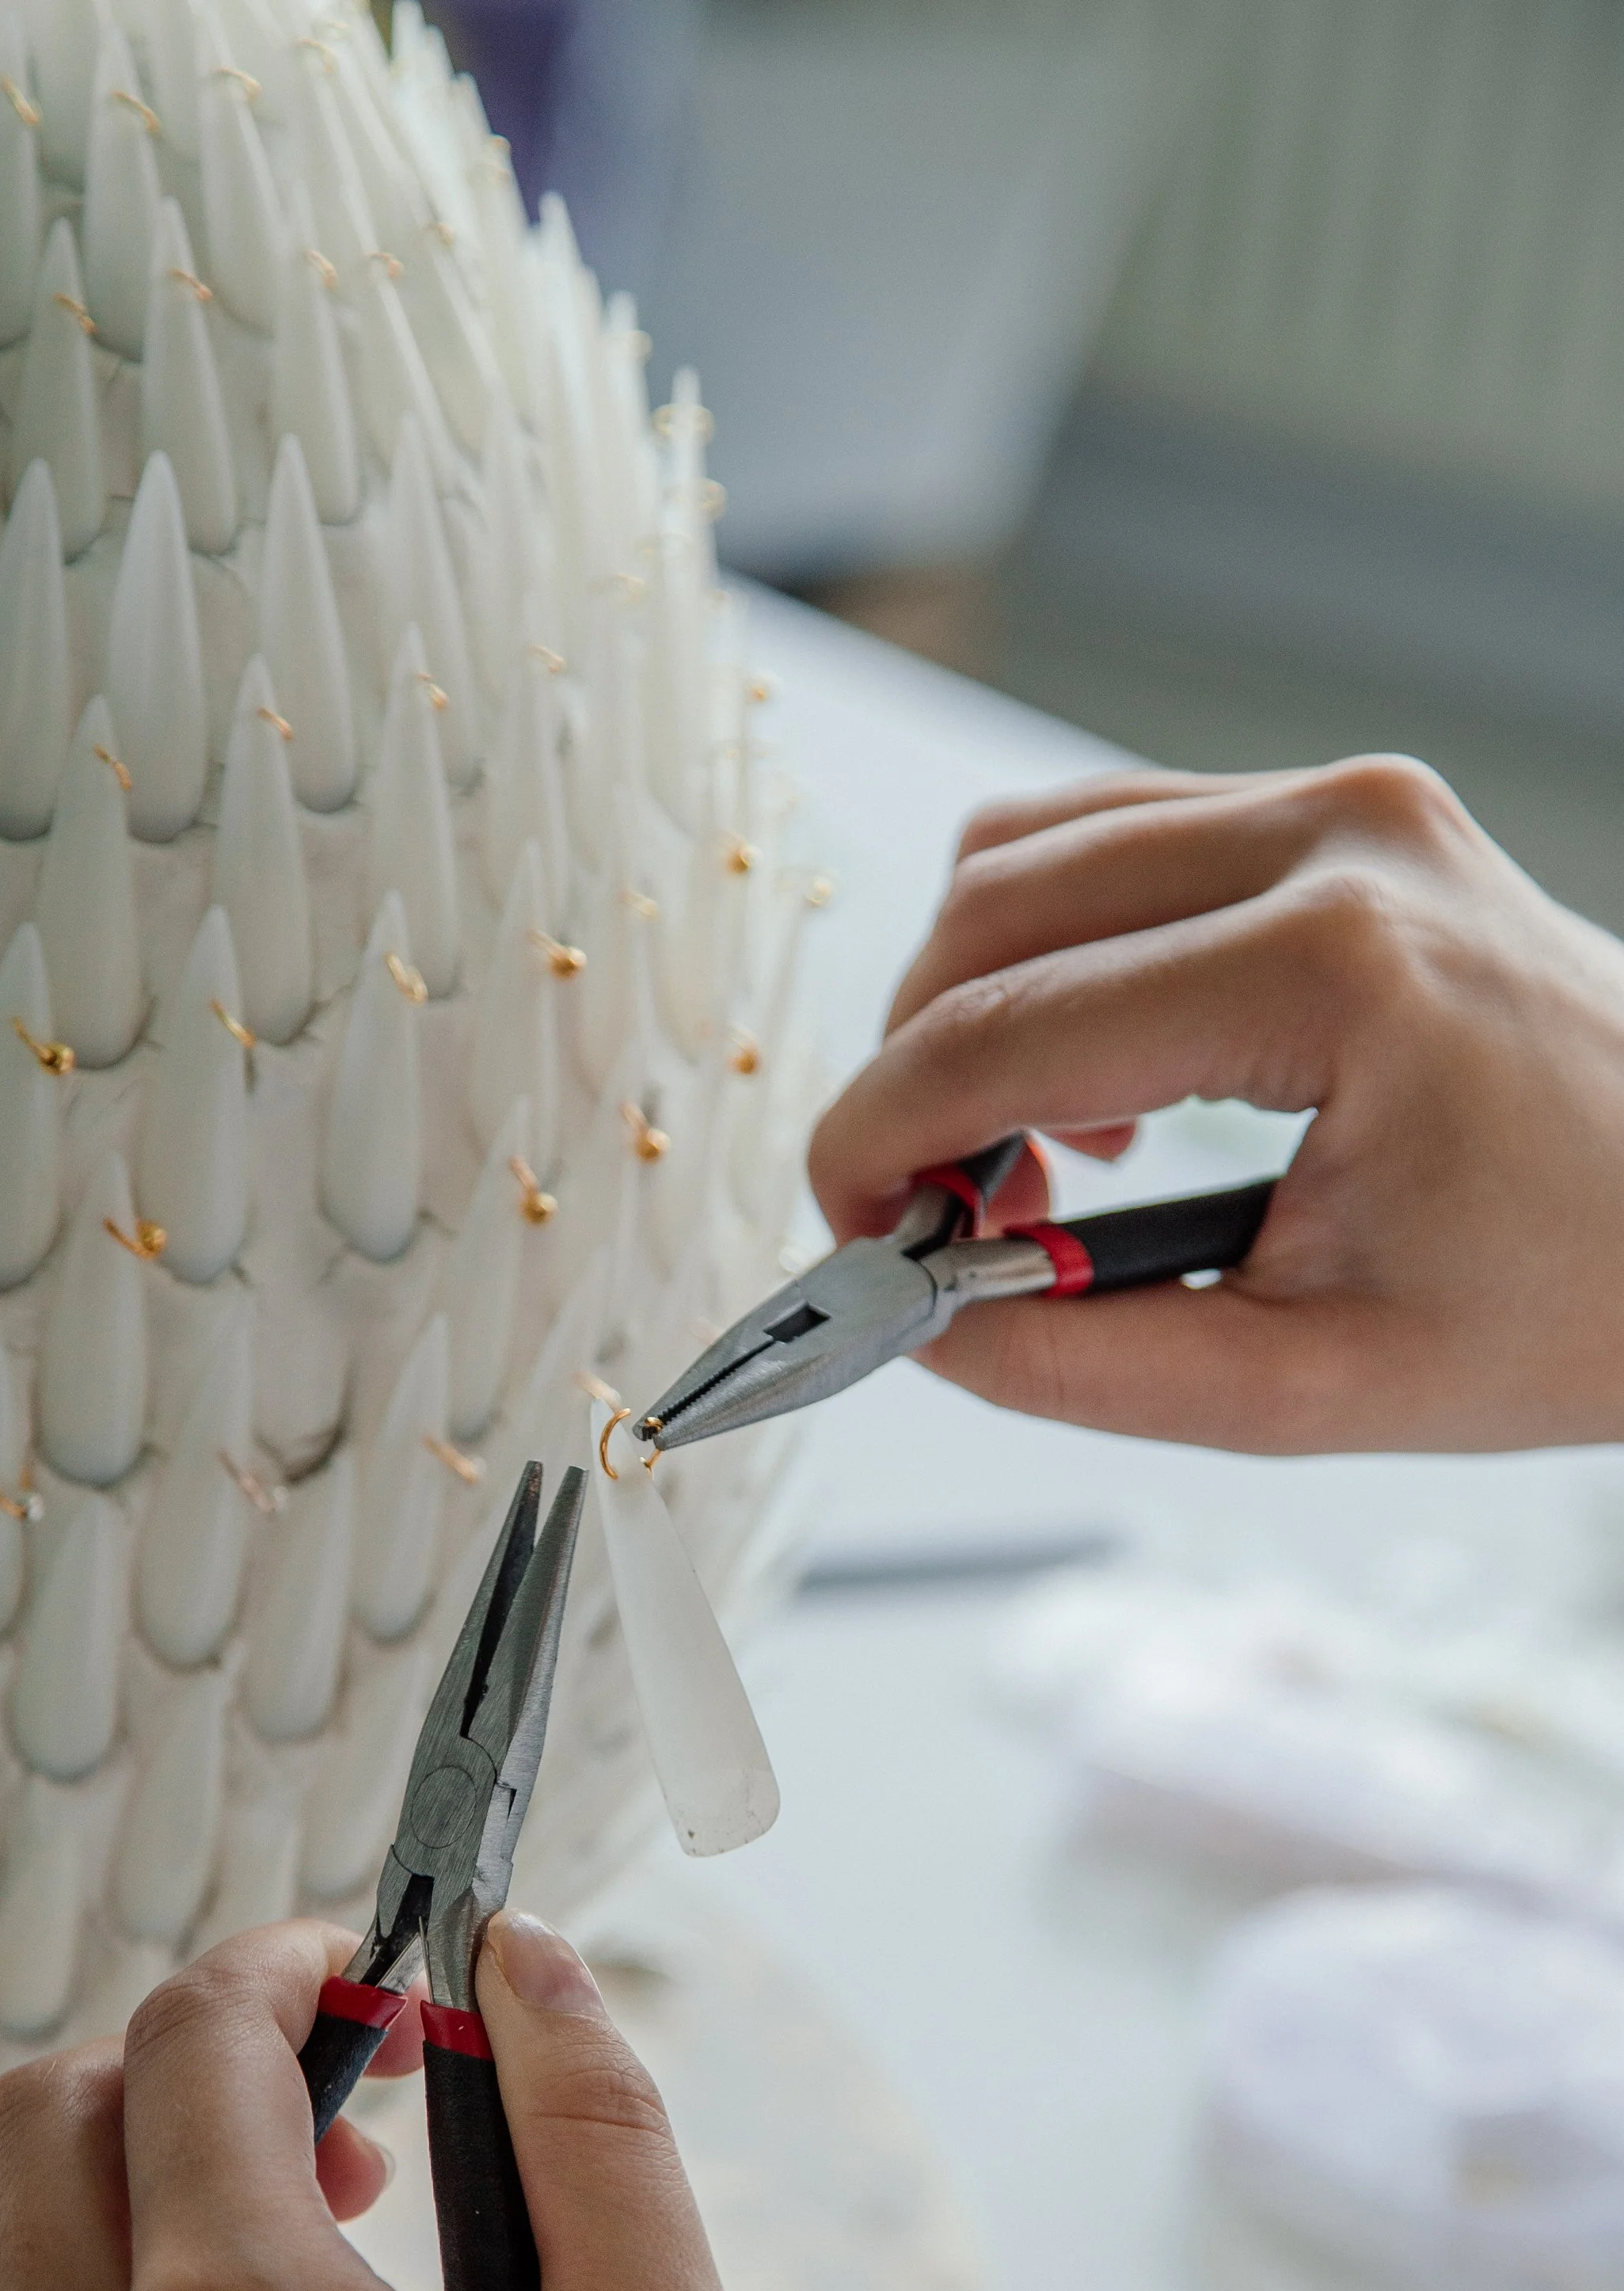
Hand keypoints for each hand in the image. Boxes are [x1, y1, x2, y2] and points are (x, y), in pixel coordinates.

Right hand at [808, 755, 1623, 1451]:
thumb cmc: (1579, 1296)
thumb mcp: (1317, 1386)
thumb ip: (1088, 1363)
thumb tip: (917, 1325)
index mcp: (1337, 970)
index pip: (1012, 1031)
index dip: (879, 1141)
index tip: (843, 1233)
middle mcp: (1339, 836)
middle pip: (991, 912)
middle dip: (911, 1072)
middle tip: (927, 1217)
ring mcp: (1346, 800)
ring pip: (1031, 851)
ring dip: (969, 1002)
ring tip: (1018, 1159)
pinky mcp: (1342, 807)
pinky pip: (1113, 838)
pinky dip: (1048, 950)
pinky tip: (1094, 1078)